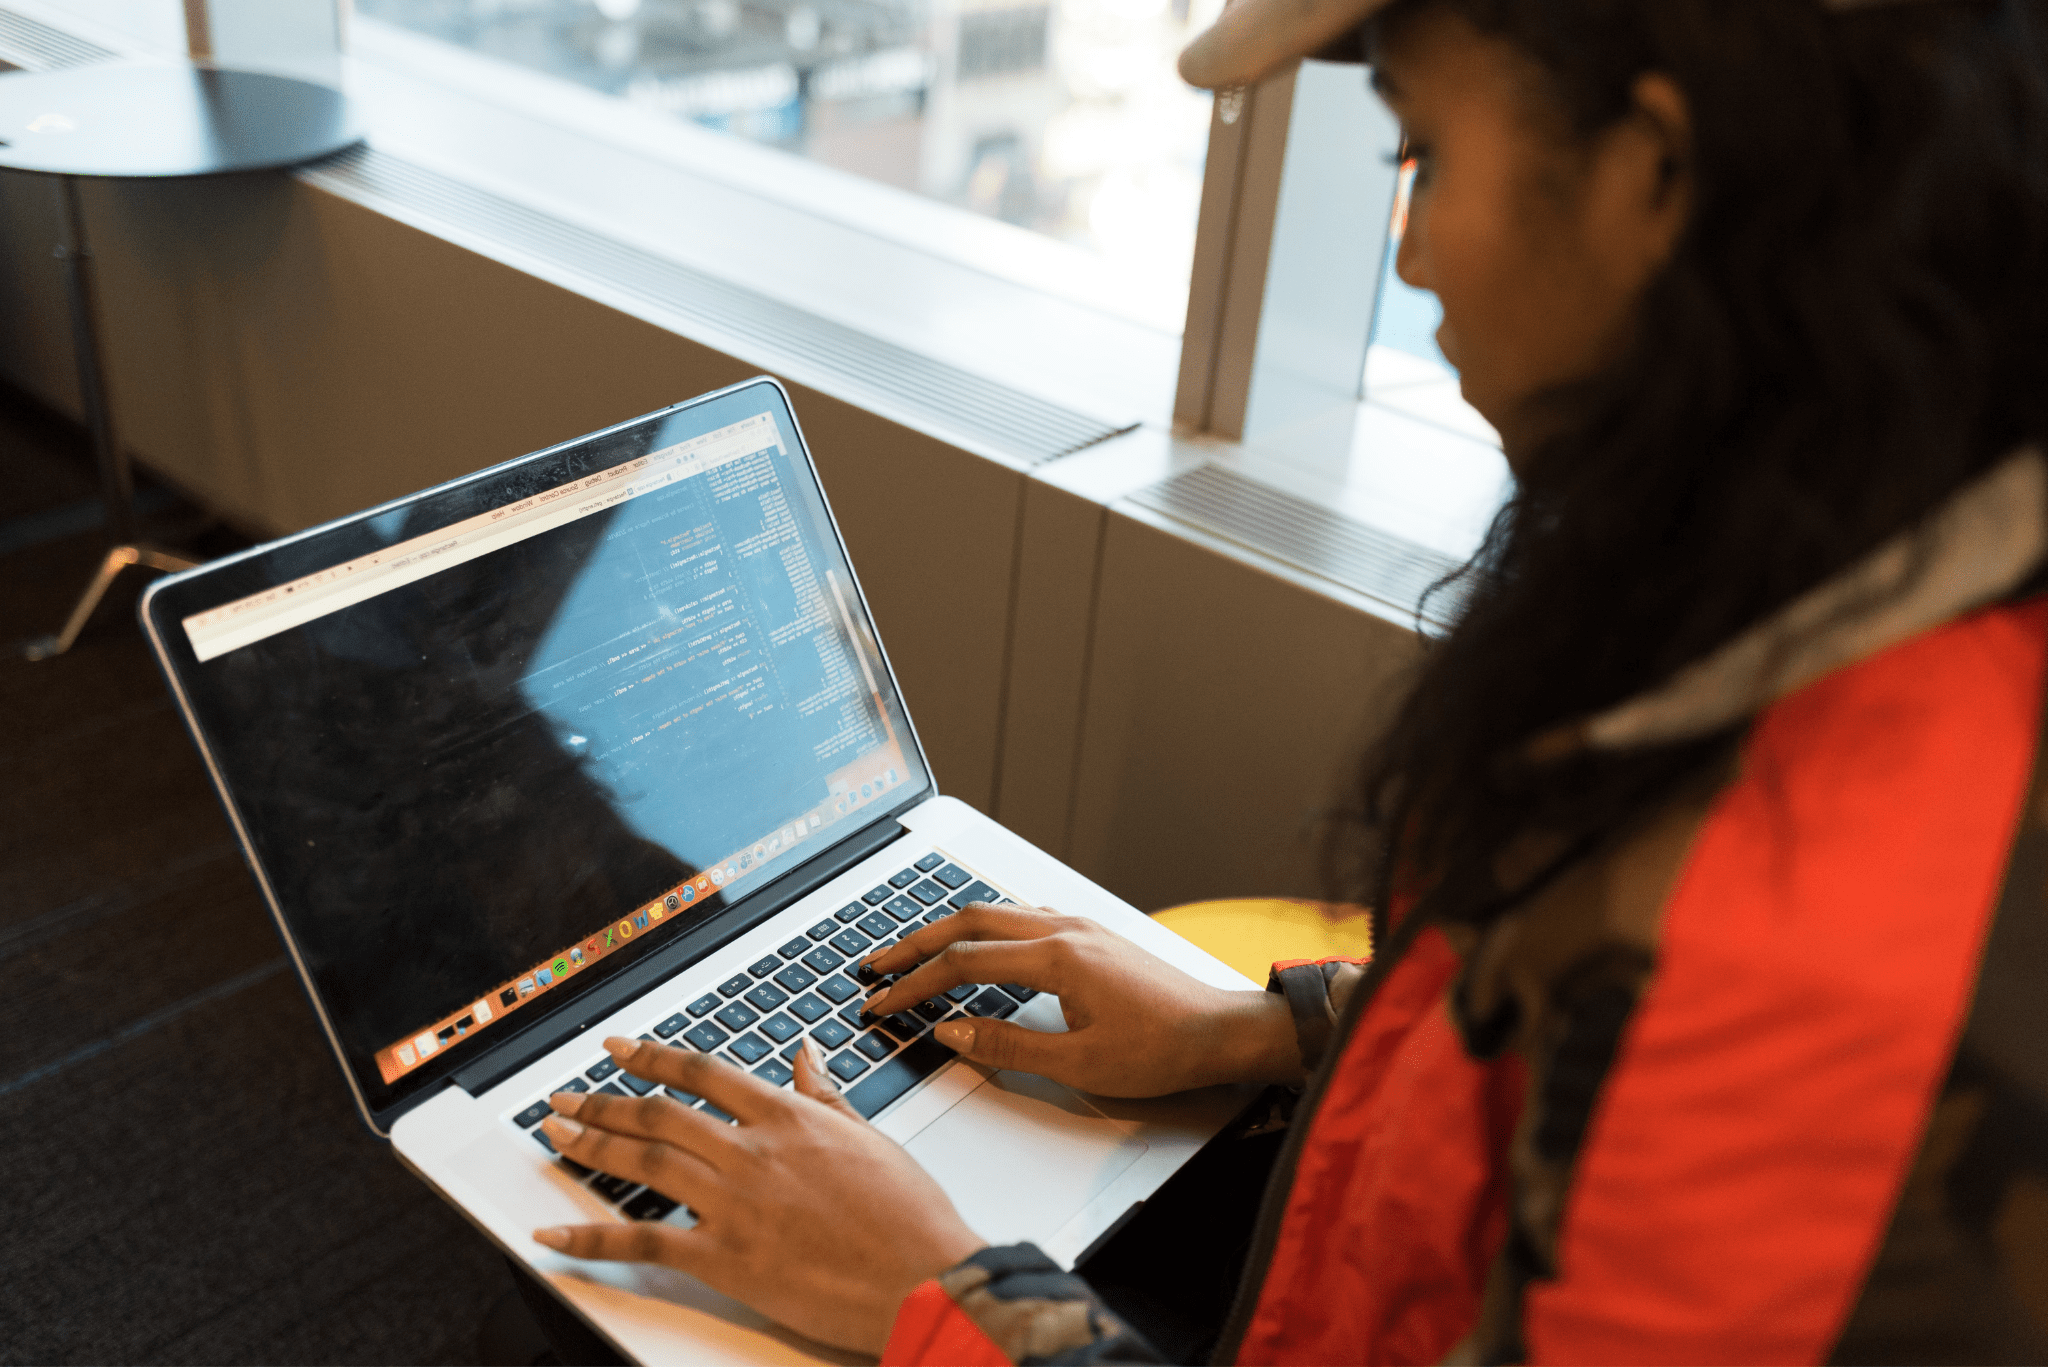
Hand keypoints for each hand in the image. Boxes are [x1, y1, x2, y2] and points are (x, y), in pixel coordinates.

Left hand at [532, 1036, 983, 1354]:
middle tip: (565, 1096)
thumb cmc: (909, 1213)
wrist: (923, 1277)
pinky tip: (554, 1230)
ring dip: (591, 1145)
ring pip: (644, 1162)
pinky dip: (592, 1235)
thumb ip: (825, 1094)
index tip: (618, 1049)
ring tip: (556, 1134)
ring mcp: (734, 1204)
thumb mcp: (870, 1136)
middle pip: (658, 1114)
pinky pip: (643, 1241)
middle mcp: (752, 1151)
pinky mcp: (725, 1258)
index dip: (650, 1057)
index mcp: (787, 1116)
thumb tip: (805, 1053)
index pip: (701, 1073)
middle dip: (603, 1102)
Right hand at [857, 902, 1304, 1096]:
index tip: (881, 1001)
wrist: (1223, 1031)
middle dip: (916, 943)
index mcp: (1056, 957)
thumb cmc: (1163, 1049)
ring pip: (995, 914)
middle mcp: (1064, 930)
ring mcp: (1079, 926)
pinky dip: (984, 930)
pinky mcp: (1092, 935)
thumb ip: (1008, 1046)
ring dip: (949, 931)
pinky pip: (1022, 919)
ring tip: (914, 954)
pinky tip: (978, 947)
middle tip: (876, 965)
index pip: (963, 964)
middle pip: (969, 922)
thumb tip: (952, 1033)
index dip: (914, 985)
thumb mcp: (1080, 1064)